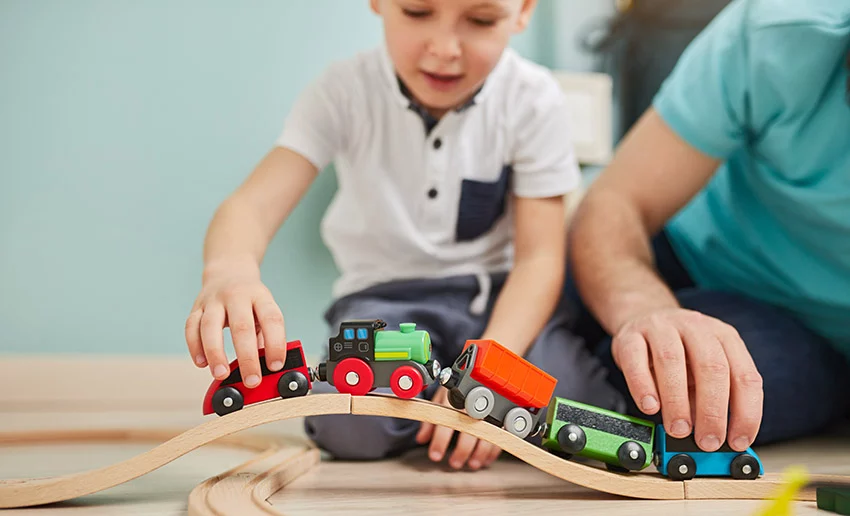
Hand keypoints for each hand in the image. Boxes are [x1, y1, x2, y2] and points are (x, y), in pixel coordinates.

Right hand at [185, 262, 286, 387]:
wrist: (229, 271)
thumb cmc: (250, 299)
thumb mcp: (265, 310)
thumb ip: (266, 336)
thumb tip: (267, 366)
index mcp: (260, 296)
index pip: (271, 319)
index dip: (275, 344)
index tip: (276, 366)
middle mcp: (237, 296)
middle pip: (241, 326)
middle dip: (247, 357)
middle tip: (251, 380)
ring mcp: (214, 300)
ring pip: (210, 326)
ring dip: (215, 353)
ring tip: (221, 374)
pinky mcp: (196, 307)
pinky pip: (191, 327)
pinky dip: (195, 347)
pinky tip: (201, 363)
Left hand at [415, 387, 501, 469]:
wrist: (477, 376)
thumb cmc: (457, 389)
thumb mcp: (440, 399)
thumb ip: (430, 420)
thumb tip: (421, 439)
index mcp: (455, 398)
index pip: (446, 422)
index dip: (440, 441)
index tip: (434, 456)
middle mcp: (473, 404)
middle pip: (469, 430)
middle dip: (462, 451)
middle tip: (454, 464)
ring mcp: (489, 409)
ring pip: (488, 434)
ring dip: (480, 453)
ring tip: (472, 464)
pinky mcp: (501, 415)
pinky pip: (501, 435)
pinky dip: (493, 450)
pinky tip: (485, 459)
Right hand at [612, 308, 762, 452]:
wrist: (643, 317)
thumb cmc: (678, 351)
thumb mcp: (703, 371)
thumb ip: (710, 399)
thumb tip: (714, 436)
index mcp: (724, 337)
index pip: (745, 376)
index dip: (746, 413)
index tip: (737, 441)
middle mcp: (696, 328)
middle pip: (712, 367)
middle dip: (712, 411)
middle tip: (707, 440)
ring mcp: (662, 327)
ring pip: (672, 361)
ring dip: (677, 402)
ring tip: (678, 429)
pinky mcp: (630, 335)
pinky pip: (636, 360)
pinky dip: (643, 387)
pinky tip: (650, 407)